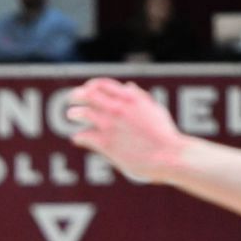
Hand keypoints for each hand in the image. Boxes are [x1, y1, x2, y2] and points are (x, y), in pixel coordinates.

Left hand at [66, 78, 187, 183]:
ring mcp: (110, 125)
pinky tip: (77, 138)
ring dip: (74, 113)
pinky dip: (78, 136)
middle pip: (88, 95)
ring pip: (82, 113)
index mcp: (130, 97)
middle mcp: (117, 108)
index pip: (102, 84)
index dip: (91, 85)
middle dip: (77, 95)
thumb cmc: (164, 134)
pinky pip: (84, 136)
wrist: (168, 155)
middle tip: (72, 99)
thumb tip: (127, 87)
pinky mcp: (106, 143)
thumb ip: (139, 97)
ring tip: (71, 115)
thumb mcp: (154, 109)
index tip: (87, 89)